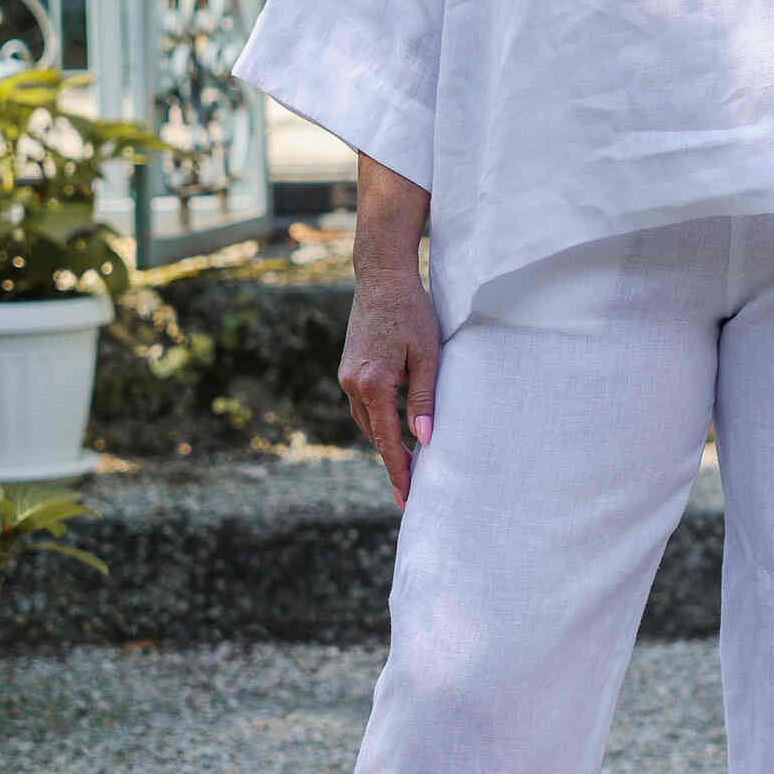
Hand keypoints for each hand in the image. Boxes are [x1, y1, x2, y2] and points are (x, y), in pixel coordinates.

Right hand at [340, 152, 438, 508]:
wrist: (382, 276)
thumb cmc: (412, 311)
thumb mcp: (427, 355)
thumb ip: (424, 398)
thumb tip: (424, 439)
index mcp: (373, 383)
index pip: (386, 440)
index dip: (399, 470)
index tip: (407, 497)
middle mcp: (353, 384)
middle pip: (373, 435)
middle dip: (391, 462)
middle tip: (410, 490)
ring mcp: (347, 376)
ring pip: (366, 421)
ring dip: (383, 442)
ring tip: (405, 465)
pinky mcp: (348, 368)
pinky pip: (363, 405)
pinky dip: (377, 421)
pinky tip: (393, 430)